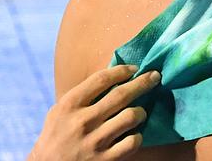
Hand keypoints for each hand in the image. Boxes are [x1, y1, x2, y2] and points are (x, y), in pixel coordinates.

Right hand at [28, 65, 160, 160]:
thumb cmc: (56, 136)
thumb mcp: (60, 111)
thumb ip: (83, 95)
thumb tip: (115, 76)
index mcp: (70, 105)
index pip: (101, 79)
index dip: (122, 70)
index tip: (134, 68)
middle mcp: (83, 121)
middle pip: (121, 94)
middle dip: (143, 82)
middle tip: (155, 76)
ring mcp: (94, 142)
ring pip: (131, 117)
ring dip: (141, 111)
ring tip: (140, 112)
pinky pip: (132, 142)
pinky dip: (137, 136)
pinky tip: (134, 134)